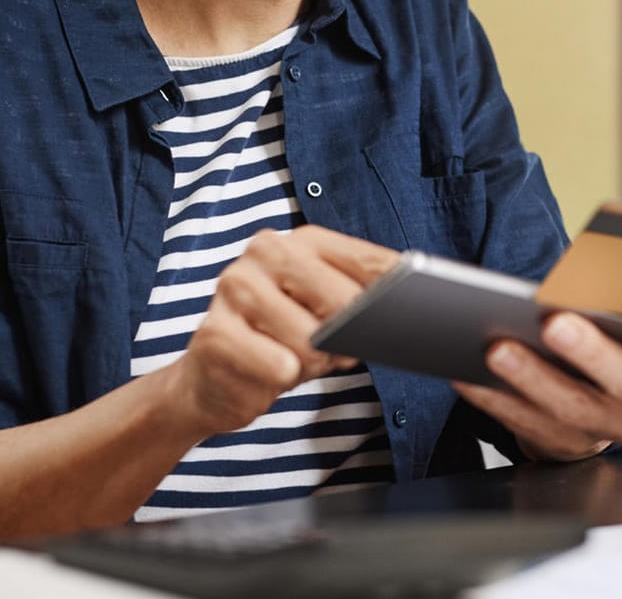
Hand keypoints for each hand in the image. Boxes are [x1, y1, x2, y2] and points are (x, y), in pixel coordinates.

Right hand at [163, 225, 398, 438]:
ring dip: (311, 365)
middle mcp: (265, 252)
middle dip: (345, 339)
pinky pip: (278, 366)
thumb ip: (357, 302)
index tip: (414, 312)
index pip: (368, 262)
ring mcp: (234, 288)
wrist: (208, 381)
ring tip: (290, 359)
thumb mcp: (322, 315)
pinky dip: (281, 380)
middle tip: (328, 350)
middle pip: (344, 301)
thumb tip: (401, 307)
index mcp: (300, 240)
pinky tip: (266, 373)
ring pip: (311, 342)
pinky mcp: (215, 333)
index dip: (395, 294)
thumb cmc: (276, 342)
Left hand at [452, 282, 621, 461]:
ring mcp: (610, 425)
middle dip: (590, 351)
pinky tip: (466, 372)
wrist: (599, 389)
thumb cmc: (611, 329)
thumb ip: (612, 286)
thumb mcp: (621, 305)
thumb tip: (576, 267)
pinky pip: (528, 426)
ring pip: (573, 408)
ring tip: (497, 347)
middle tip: (555, 323)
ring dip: (532, 378)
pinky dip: (495, 398)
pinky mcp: (567, 445)